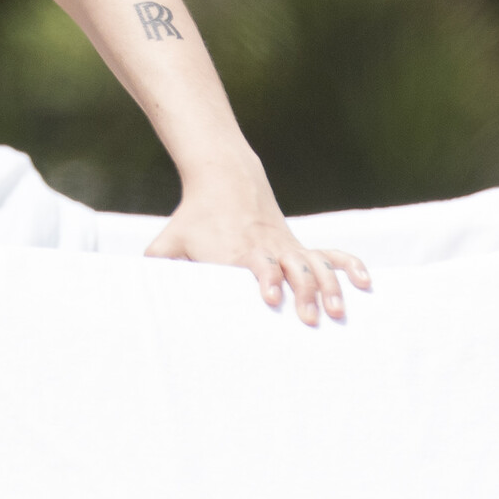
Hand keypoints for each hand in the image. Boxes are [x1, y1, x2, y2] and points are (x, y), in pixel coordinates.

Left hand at [145, 178, 371, 325]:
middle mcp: (265, 247)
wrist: (223, 179)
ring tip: (341, 312)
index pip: (254, 265)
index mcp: (235, 249)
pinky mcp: (299, 245)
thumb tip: (132, 290)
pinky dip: (350, 266)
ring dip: (330, 288)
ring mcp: (286, 245)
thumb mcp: (170, 240)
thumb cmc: (193, 218)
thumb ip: (155, 265)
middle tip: (310, 318)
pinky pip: (331, 254)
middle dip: (302, 292)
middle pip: (290, 268)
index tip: (271, 297)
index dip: (265, 280)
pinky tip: (367, 284)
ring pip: (315, 264)